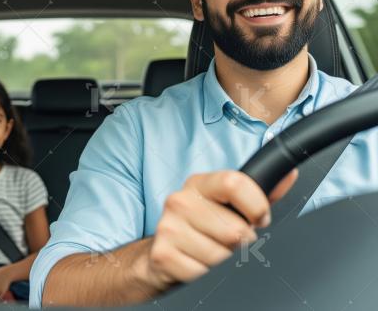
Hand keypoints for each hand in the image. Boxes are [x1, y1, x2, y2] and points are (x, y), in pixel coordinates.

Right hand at [144, 168, 297, 289]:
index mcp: (199, 184)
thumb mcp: (230, 207)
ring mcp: (168, 227)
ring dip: (224, 264)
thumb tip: (289, 175)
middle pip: (235, 231)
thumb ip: (261, 193)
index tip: (259, 220)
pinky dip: (206, 277)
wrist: (164, 256)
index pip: (235, 184)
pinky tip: (199, 267)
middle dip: (242, 245)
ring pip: (221, 257)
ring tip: (213, 255)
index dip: (256, 207)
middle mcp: (180, 201)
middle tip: (231, 244)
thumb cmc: (205, 229)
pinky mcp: (163, 255)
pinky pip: (203, 274)